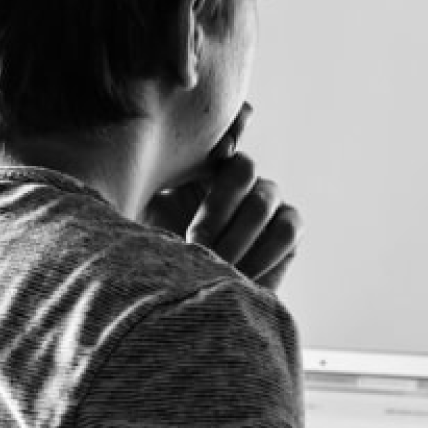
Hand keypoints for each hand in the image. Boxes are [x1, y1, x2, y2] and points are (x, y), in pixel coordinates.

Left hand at [145, 108, 301, 289]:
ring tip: (214, 267)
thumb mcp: (142, 213)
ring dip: (236, 239)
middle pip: (243, 168)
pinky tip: (241, 276)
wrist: (184, 298)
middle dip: (217, 209)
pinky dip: (262, 255)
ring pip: (262, 203)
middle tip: (194, 244)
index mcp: (203, 164)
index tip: (216, 152)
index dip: (230, 129)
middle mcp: (240, 175)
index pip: (224, 132)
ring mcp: (268, 198)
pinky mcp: (289, 227)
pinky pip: (286, 230)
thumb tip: (137, 158)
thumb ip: (143, 182)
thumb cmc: (155, 253)